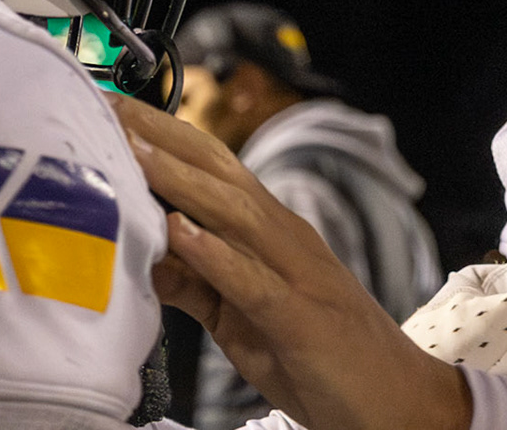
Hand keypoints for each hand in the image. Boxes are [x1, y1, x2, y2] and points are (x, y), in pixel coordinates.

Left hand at [108, 93, 470, 429]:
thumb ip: (198, 284)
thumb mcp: (243, 320)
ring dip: (179, 179)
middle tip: (107, 106)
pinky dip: (215, 253)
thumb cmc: (324, 360)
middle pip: (219, 171)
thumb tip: (146, 256)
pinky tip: (179, 232)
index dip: (161, 135)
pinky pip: (253, 280)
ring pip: (233, 212)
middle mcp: (285, 239)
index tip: (110, 111)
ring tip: (133, 151)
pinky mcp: (301, 318)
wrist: (399, 405)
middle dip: (162, 136)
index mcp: (271, 234)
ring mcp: (297, 273)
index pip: (211, 167)